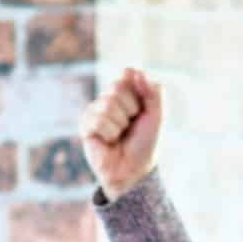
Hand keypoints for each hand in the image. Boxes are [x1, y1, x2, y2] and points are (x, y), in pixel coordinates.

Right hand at [81, 67, 163, 201]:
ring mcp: (95, 109)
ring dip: (120, 124)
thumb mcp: (157, 116)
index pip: (128, 73)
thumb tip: (136, 70)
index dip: (138, 92)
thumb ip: (153, 92)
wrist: (134, 171)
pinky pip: (97, 119)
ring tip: (120, 135)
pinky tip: (108, 141)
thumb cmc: (145, 144)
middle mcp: (109, 98)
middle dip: (130, 109)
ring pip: (108, 104)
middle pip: (117, 87)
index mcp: (127, 92)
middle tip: (130, 125)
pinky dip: (109, 133)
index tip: (142, 110)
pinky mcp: (85, 124)